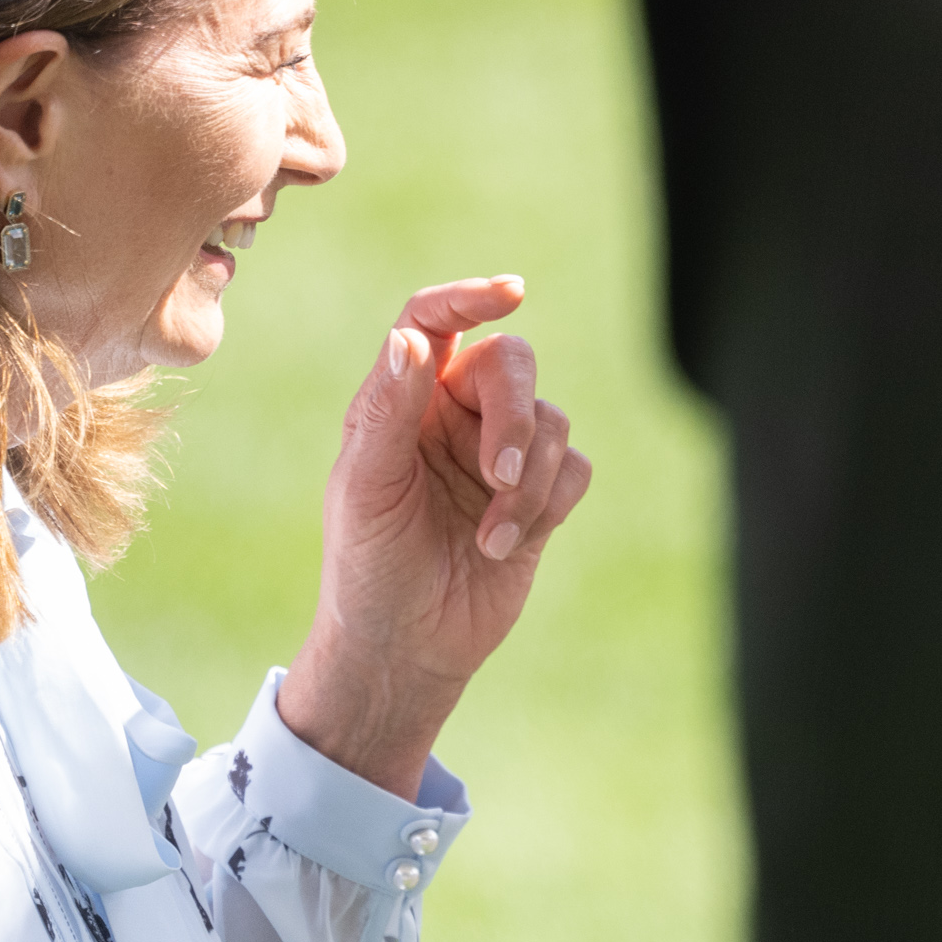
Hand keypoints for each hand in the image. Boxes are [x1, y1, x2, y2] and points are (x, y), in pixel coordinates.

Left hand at [277, 278, 591, 797]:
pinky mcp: (541, 498)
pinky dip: (547, 504)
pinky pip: (575, 467)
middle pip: (513, 365)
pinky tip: (503, 544)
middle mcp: (455, 415)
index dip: (470, 298)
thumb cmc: (367, 564)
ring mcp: (502, 455)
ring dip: (529, 481)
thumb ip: (390, 408)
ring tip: (488, 536)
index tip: (509, 295)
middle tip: (499, 474)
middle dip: (516, 416)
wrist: (404, 646)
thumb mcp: (366, 485)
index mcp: (404, 398)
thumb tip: (411, 336)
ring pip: (552, 420)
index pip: (437, 321)